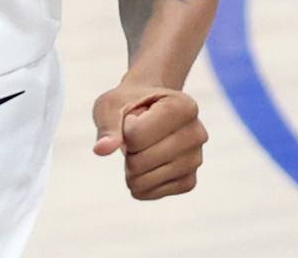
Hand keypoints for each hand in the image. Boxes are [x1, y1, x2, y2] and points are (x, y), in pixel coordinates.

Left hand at [92, 82, 206, 200]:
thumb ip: (107, 126)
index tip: (133, 117)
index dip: (123, 129)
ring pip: (146, 180)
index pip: (136, 136)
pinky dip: (140, 184)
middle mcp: (196, 133)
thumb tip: (101, 150)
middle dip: (126, 151)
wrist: (149, 107)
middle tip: (135, 136)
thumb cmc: (130, 103)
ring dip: (131, 169)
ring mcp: (196, 159)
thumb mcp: (111, 104)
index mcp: (183, 106)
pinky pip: (155, 193)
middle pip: (140, 161)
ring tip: (141, 149)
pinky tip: (144, 166)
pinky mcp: (189, 180)